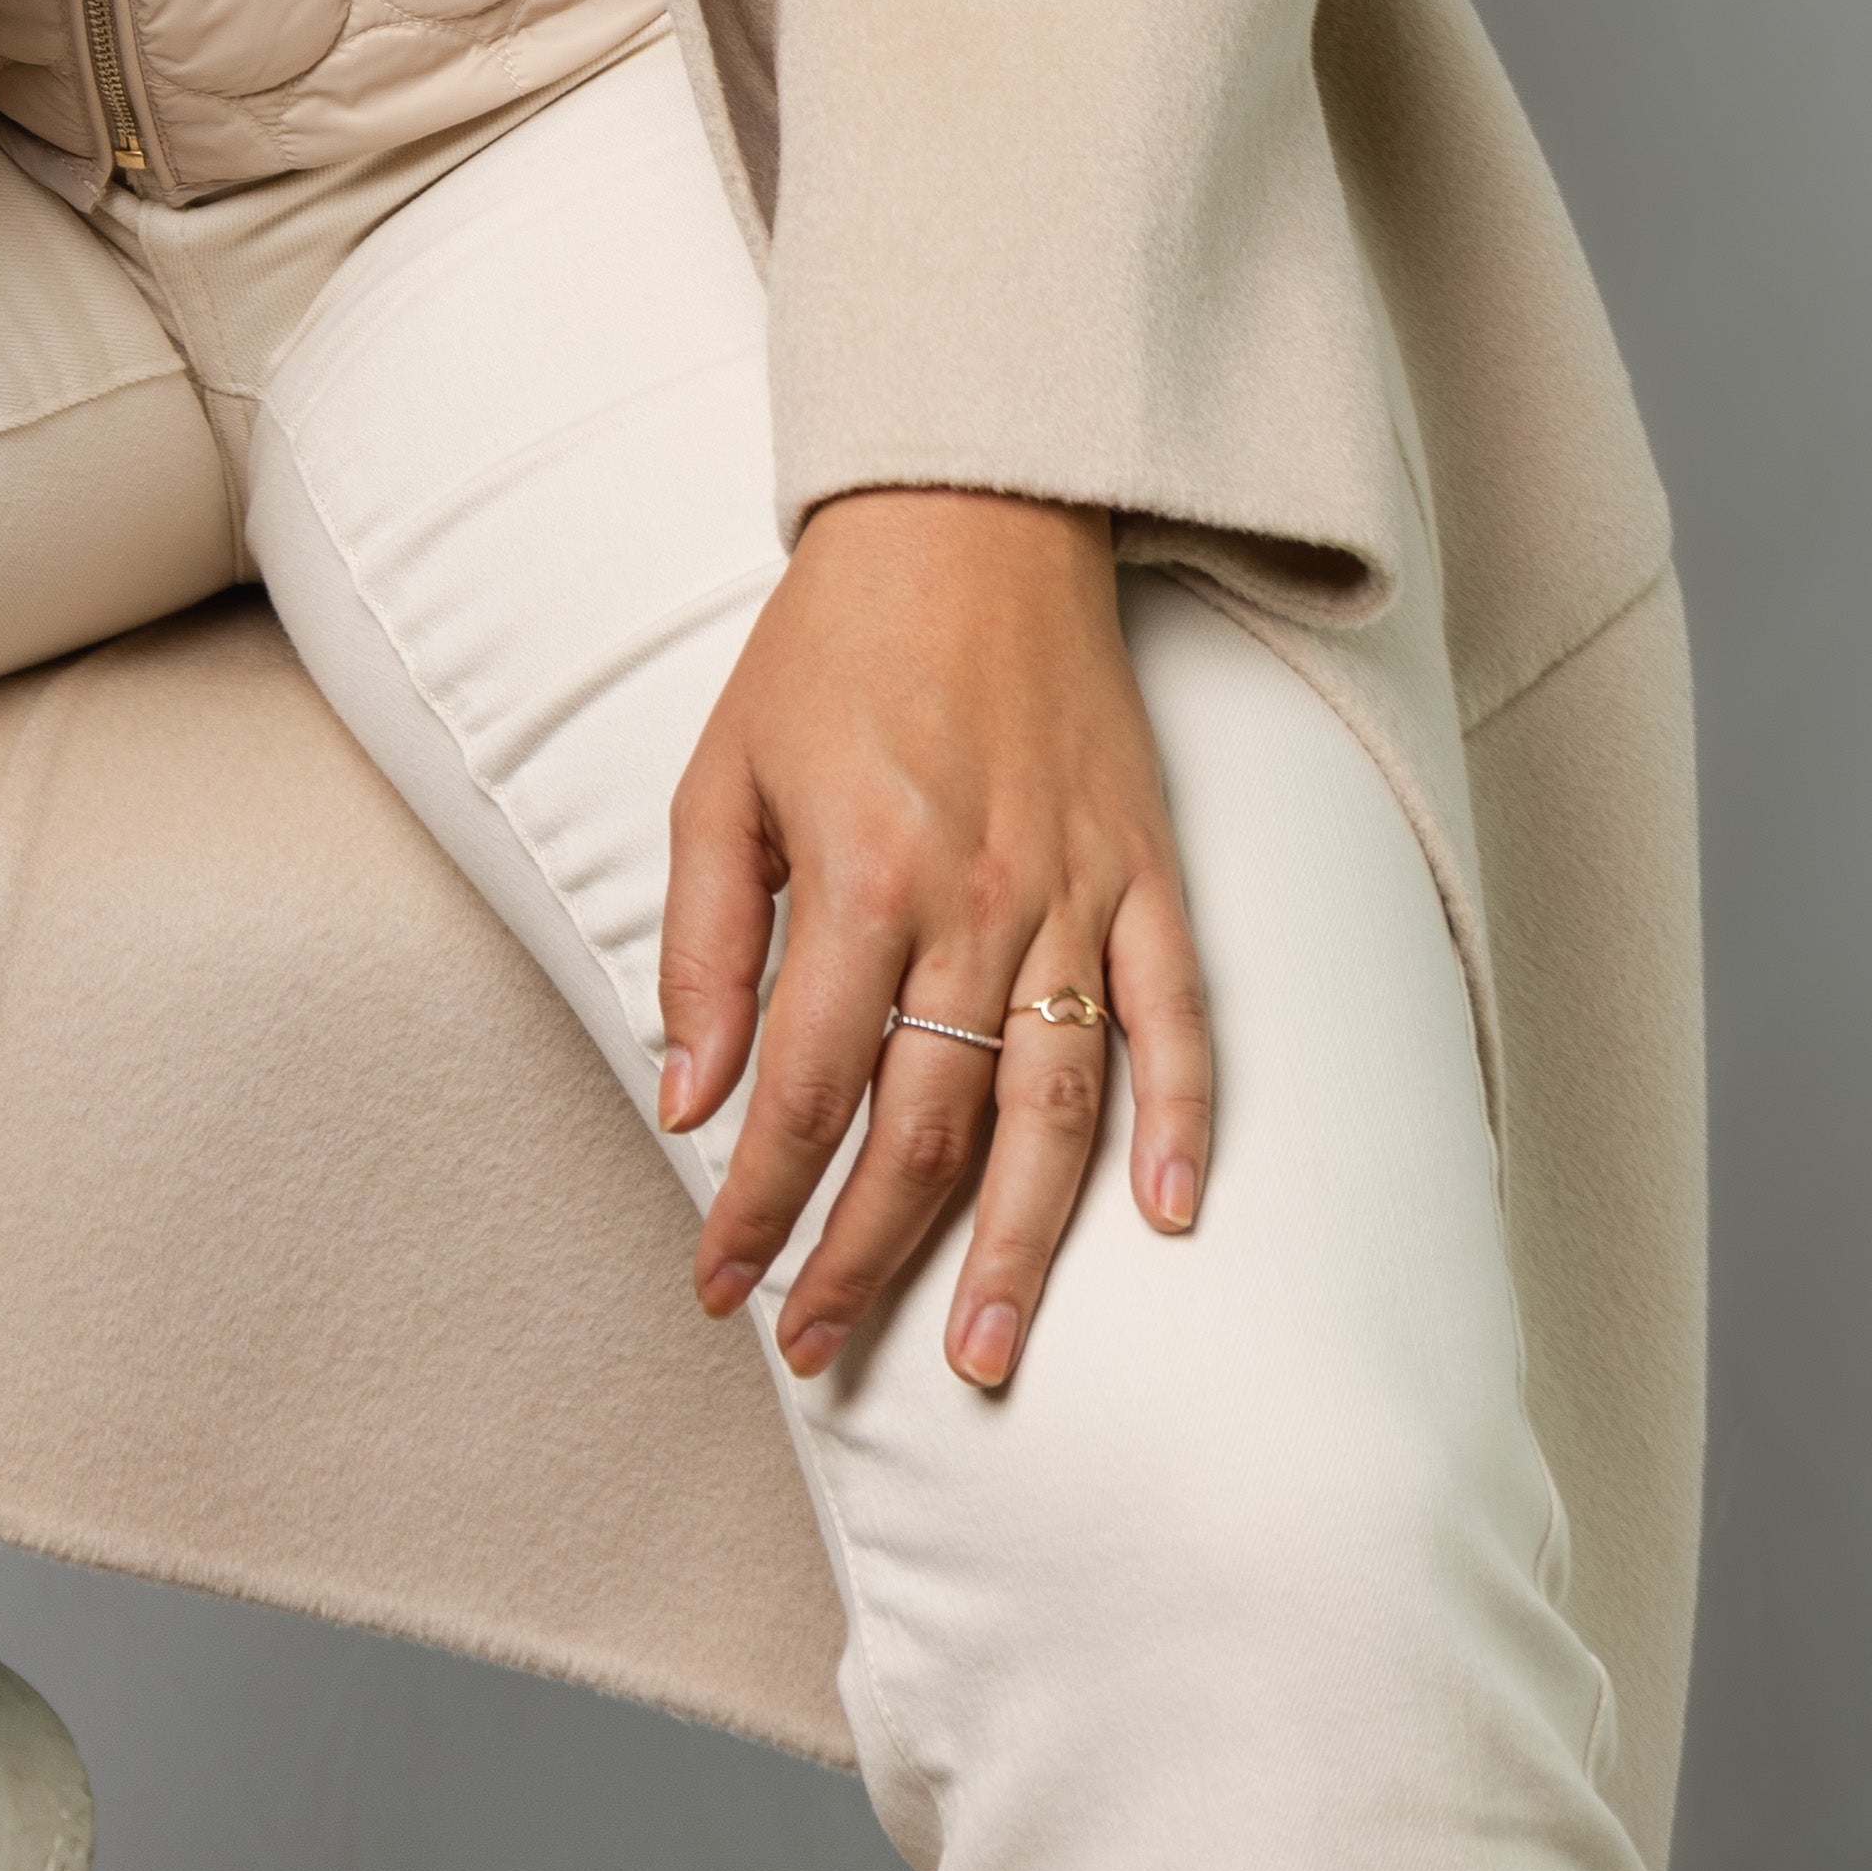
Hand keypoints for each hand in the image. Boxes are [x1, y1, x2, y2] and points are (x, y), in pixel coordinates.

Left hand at [657, 488, 1207, 1391]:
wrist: (968, 519)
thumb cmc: (827, 647)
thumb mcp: (722, 777)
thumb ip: (701, 943)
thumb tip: (689, 1101)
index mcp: (859, 880)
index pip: (805, 1095)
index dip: (760, 1207)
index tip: (723, 1286)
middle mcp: (973, 903)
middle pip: (925, 1130)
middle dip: (866, 1257)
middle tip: (823, 1348)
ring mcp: (1073, 893)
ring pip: (1052, 1109)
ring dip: (1017, 1244)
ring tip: (980, 1351)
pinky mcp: (1147, 870)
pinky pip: (1177, 1017)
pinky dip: (1182, 1120)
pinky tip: (1167, 1218)